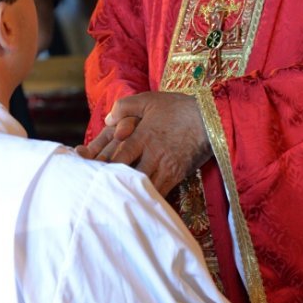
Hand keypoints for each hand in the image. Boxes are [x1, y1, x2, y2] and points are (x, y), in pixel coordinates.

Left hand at [78, 90, 211, 195]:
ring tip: (114, 201)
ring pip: (142, 186)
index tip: (91, 173)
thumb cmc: (179, 108)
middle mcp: (151, 154)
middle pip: (126, 174)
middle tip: (98, 192)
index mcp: (141, 136)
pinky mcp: (177, 175)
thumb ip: (125, 106)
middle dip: (112, 183)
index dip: (102, 167)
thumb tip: (107, 120)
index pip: (117, 156)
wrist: (211, 119)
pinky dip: (148, 197)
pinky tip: (138, 202)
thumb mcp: (150, 100)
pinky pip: (159, 192)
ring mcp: (165, 166)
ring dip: (129, 192)